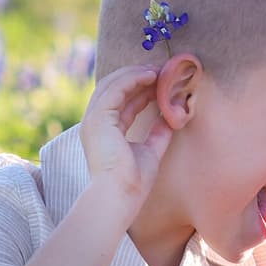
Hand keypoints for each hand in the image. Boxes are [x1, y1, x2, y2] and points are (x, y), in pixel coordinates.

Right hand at [78, 64, 175, 205]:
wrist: (120, 195)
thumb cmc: (134, 181)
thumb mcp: (151, 151)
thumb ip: (158, 133)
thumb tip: (171, 118)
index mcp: (105, 132)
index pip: (121, 102)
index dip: (140, 90)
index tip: (160, 82)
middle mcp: (96, 123)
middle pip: (114, 89)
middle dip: (136, 77)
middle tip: (160, 70)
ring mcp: (94, 120)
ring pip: (112, 85)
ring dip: (135, 74)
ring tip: (158, 70)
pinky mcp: (98, 118)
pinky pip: (115, 89)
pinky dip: (133, 79)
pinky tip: (151, 76)